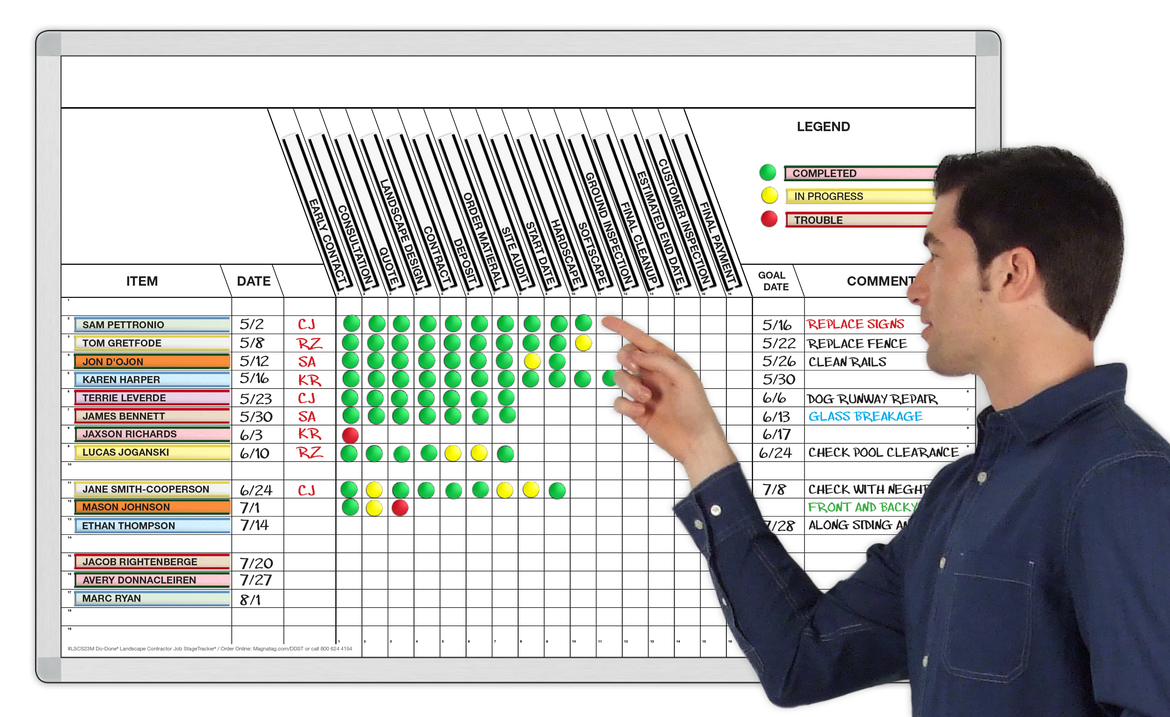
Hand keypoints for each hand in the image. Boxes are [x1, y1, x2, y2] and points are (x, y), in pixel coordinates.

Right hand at [602, 316, 736, 487]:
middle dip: (626, 359)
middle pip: (626, 356)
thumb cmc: (695, 408)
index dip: (623, 329)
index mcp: (666, 362)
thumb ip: (659, 361)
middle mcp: (653, 374)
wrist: (695, 440)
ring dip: (630, 386)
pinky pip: (619, 401)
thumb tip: (636, 353)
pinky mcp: (636, 410)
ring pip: (620, 378)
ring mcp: (643, 392)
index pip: (641, 340)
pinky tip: (641, 411)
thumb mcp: (683, 377)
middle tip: (635, 368)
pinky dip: (626, 405)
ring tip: (646, 399)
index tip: (606, 321)